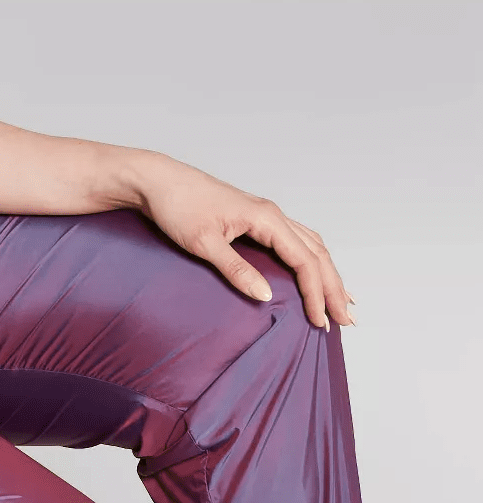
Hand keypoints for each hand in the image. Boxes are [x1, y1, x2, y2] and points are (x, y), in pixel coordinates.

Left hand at [136, 157, 353, 329]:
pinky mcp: (253, 217)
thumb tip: (266, 297)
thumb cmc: (176, 206)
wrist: (156, 180)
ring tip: (340, 300)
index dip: (316, 293)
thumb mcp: (203, 243)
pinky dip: (310, 259)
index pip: (304, 261)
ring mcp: (264, 214)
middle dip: (333, 287)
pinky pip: (294, 239)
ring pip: (310, 245)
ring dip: (326, 273)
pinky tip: (312, 272)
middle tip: (346, 319)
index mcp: (265, 218)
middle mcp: (272, 214)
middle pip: (316, 253)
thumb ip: (235, 270)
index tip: (321, 321)